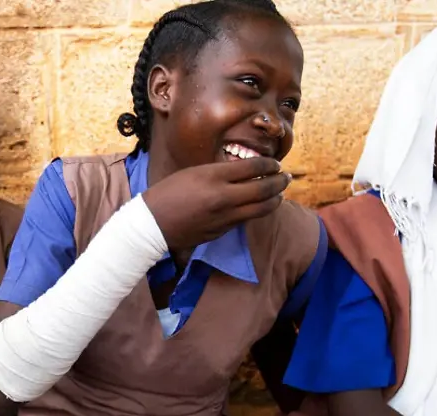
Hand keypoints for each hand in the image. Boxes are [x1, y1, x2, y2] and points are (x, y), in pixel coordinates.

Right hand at [142, 158, 291, 250]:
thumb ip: (219, 172)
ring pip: (261, 208)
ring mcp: (224, 216)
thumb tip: (244, 172)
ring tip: (279, 194)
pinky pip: (245, 219)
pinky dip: (255, 211)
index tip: (275, 163)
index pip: (253, 166)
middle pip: (264, 188)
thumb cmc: (167, 193)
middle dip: (279, 181)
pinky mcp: (222, 231)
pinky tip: (257, 206)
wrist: (151, 224)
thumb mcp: (192, 173)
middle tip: (285, 177)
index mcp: (213, 176)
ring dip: (275, 199)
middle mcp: (223, 196)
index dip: (269, 164)